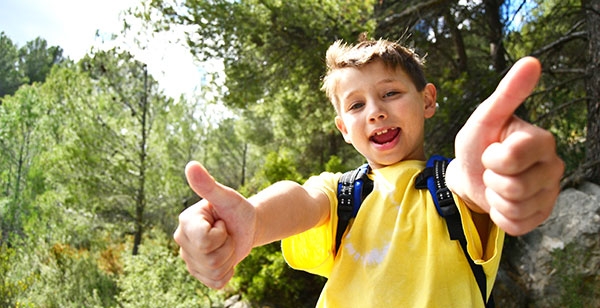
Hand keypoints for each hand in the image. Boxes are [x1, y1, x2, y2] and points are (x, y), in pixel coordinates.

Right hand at [173, 161, 256, 288]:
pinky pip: (217, 283)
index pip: (205, 241)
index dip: (222, 233)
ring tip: (227, 244)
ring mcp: (190, 259)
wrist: (246, 226)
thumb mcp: (227, 197)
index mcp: (185, 222)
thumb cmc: (236, 209)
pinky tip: (227, 258)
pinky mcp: (200, 274)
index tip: (221, 222)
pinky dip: (228, 272)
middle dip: (228, 246)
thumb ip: (208, 185)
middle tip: (227, 233)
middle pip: (210, 258)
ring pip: (215, 271)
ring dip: (229, 258)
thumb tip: (191, 165)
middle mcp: (182, 241)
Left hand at [447, 57, 563, 235]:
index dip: (492, 158)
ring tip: (495, 184)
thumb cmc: (477, 143)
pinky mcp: (541, 215)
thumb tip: (532, 61)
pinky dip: (500, 216)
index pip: (513, 158)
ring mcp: (550, 193)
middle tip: (491, 170)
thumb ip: (507, 93)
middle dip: (492, 180)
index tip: (491, 151)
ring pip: (516, 207)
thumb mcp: (485, 118)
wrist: (470, 175)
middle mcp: (554, 166)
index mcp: (542, 141)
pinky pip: (516, 225)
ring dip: (495, 198)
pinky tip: (500, 202)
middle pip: (515, 187)